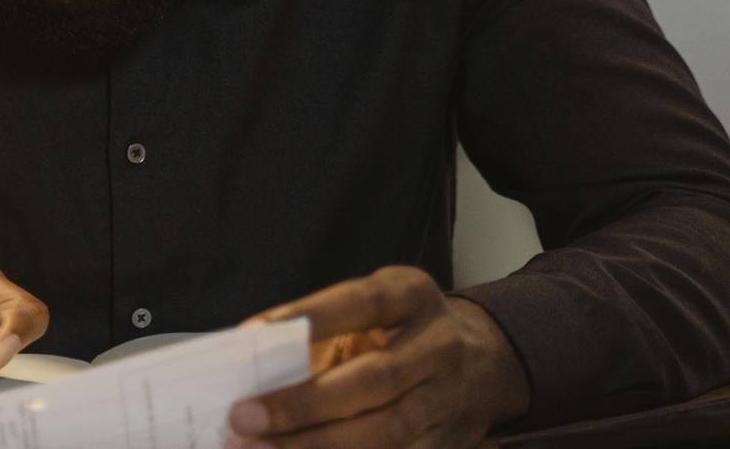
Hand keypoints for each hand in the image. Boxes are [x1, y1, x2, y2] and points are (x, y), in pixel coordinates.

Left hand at [225, 266, 529, 447]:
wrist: (485, 364)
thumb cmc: (403, 330)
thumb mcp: (377, 308)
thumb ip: (326, 329)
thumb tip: (253, 359)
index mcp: (414, 296)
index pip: (361, 303)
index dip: (308, 318)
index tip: (250, 335)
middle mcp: (439, 346)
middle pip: (373, 379)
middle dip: (304, 404)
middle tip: (243, 416)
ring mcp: (448, 400)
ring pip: (386, 432)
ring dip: (317, 445)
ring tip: (260, 448)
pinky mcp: (447, 444)